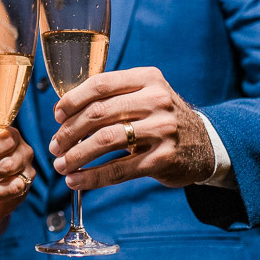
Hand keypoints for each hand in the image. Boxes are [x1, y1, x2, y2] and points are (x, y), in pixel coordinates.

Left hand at [48, 67, 213, 189]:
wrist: (206, 144)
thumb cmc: (161, 118)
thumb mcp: (146, 95)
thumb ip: (113, 97)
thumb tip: (63, 113)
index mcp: (148, 78)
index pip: (101, 84)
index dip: (73, 100)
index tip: (57, 116)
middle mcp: (156, 100)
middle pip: (99, 113)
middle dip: (69, 131)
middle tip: (54, 145)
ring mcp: (162, 130)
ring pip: (105, 140)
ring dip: (76, 155)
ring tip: (61, 164)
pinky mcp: (162, 159)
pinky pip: (118, 169)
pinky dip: (92, 177)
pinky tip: (76, 180)